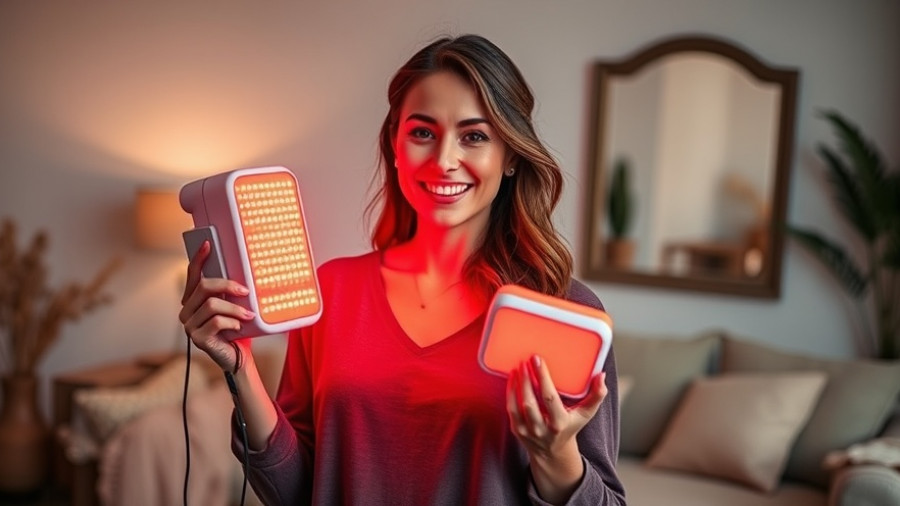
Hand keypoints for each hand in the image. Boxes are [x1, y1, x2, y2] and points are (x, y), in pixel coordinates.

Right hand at [178, 240, 254, 371]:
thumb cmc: (236, 329)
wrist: (238, 357)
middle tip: (245, 291)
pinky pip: (216, 322)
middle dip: (227, 285)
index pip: (193, 275)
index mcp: (193, 300)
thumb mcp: (233, 307)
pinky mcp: (197, 338)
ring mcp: (189, 325)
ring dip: (234, 309)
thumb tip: (241, 274)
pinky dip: (231, 323)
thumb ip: (229, 293)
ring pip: (212, 305)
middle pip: (204, 287)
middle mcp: (186, 311)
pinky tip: (238, 328)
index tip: (208, 244)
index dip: (199, 258)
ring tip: (248, 315)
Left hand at [506, 354, 606, 461]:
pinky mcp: (517, 430)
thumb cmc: (570, 427)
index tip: (537, 359)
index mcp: (560, 423)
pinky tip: (512, 378)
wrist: (552, 453)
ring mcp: (527, 431)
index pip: (549, 398)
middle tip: (525, 360)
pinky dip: (510, 393)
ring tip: (518, 367)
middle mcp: (542, 429)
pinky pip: (510, 410)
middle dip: (526, 379)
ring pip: (517, 405)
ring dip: (516, 384)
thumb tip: (601, 375)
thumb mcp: (586, 414)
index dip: (543, 377)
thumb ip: (597, 395)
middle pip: (530, 402)